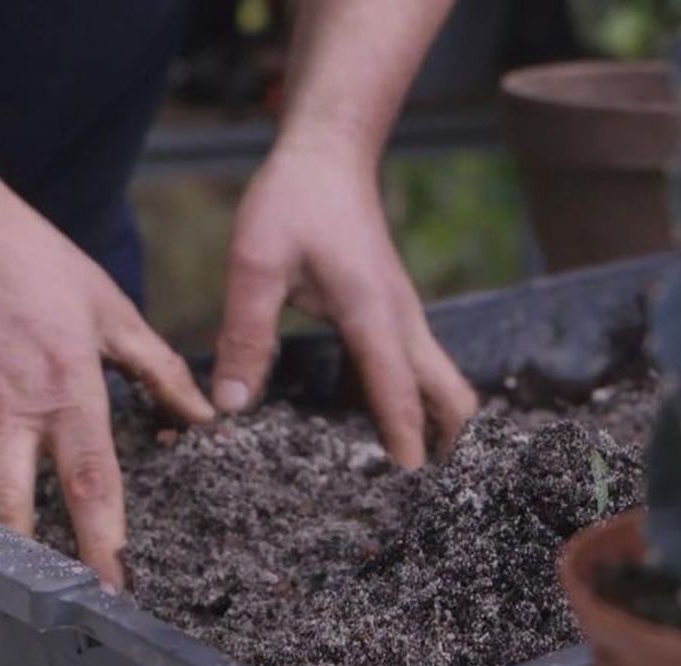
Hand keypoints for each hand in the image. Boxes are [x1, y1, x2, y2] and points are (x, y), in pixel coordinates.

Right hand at [0, 195, 213, 589]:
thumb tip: (204, 414)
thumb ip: (160, 370)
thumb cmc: (36, 264)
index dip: (104, 541)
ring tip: (2, 578)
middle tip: (56, 597)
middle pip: (12, 511)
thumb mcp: (111, 310)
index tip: (115, 583)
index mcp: (68, 388)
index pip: (91, 482)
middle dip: (31, 564)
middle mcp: (9, 411)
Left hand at [212, 146, 477, 467]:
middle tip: (421, 495)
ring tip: (403, 480)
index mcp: (373, 314)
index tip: (410, 496)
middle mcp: (402, 321)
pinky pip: (416, 370)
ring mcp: (404, 318)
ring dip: (433, 427)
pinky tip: (377, 428)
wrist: (329, 154)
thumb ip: (246, 334)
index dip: (406, 447)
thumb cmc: (294, 201)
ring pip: (440, 385)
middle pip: (450, 396)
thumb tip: (231, 405)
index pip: (400, 394)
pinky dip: (412, 403)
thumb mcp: (256, 264)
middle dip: (447, 445)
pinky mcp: (393, 314)